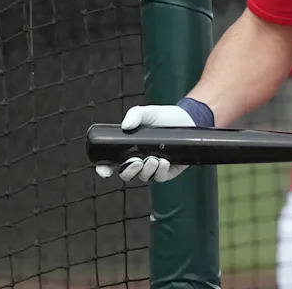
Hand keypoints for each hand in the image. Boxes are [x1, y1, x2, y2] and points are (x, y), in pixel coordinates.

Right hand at [95, 98, 213, 182]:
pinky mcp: (167, 170)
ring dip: (146, 171)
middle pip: (126, 174)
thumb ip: (134, 115)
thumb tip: (126, 126)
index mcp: (129, 148)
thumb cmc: (164, 117)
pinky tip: (164, 162)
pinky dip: (160, 172)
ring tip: (154, 159)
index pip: (111, 162)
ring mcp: (153, 166)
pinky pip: (160, 178)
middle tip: (136, 161)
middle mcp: (139, 159)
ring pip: (143, 177)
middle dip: (128, 171)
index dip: (104, 168)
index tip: (105, 171)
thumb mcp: (147, 113)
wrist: (187, 119)